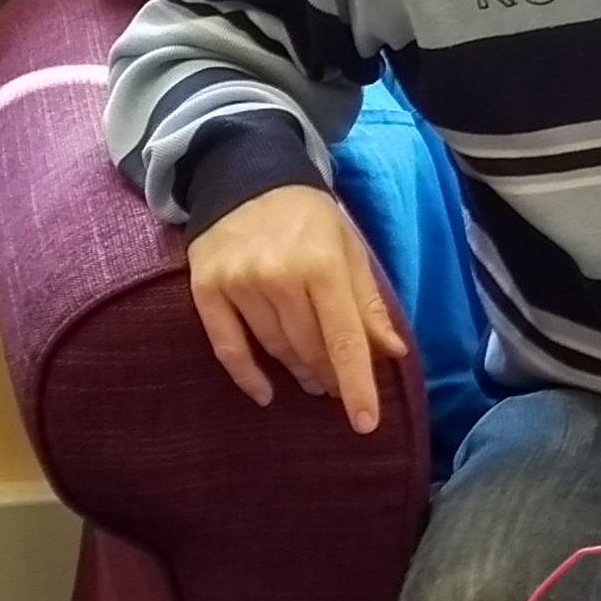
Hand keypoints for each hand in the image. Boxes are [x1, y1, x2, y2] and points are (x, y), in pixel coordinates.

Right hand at [184, 183, 408, 434]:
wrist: (243, 177)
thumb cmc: (306, 217)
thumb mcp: (349, 249)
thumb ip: (368, 303)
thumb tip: (394, 353)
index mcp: (322, 265)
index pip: (344, 339)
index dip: (357, 384)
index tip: (365, 423)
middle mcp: (279, 277)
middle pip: (309, 349)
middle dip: (329, 376)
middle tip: (338, 387)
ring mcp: (239, 284)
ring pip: (274, 349)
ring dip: (296, 371)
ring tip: (311, 380)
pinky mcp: (207, 289)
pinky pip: (227, 346)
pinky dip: (247, 375)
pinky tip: (265, 392)